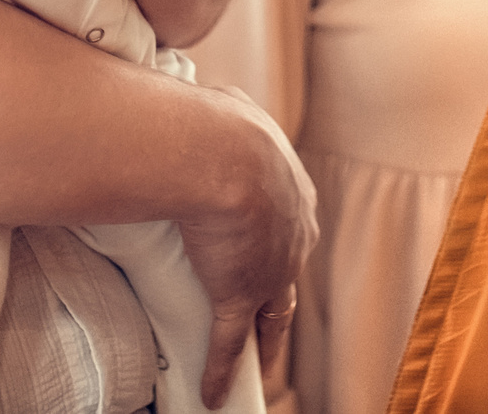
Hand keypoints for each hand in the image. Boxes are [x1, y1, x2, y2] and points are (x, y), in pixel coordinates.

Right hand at [179, 85, 317, 409]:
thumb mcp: (228, 113)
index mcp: (291, 191)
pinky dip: (222, 369)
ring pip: (273, 317)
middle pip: (288, 277)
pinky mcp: (241, 295)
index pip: (288, 226)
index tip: (262, 251)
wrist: (221, 154)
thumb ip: (219, 119)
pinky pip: (231, 343)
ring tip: (260, 366)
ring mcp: (270, 270)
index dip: (276, 244)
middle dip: (278, 300)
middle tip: (269, 319)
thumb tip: (193, 102)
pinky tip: (213, 392)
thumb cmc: (217, 125)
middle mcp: (293, 234)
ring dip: (266, 343)